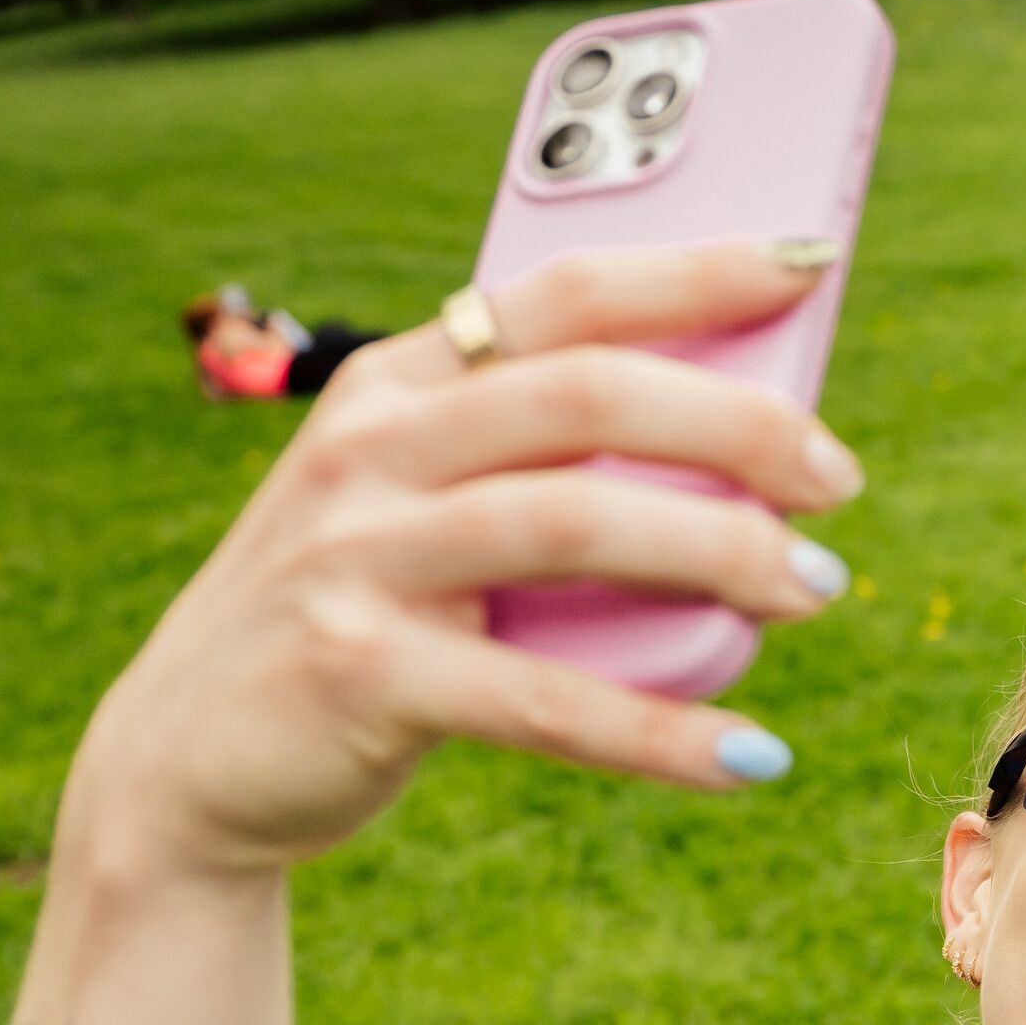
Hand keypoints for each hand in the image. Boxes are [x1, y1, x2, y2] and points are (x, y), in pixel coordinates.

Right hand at [69, 242, 867, 875]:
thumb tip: (746, 459)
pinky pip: (544, 703)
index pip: (562, 293)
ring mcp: (357, 557)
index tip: (813, 262)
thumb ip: (539, 471)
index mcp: (398, 385)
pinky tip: (750, 757)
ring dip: (719, 554)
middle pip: (587, 395)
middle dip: (736, 424)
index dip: (693, 269)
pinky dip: (661, 734)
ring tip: (815, 587)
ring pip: (573, 524)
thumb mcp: (423, 512)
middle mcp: (369, 449)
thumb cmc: (360, 619)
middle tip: (836, 481)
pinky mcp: (360, 675)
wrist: (188, 762)